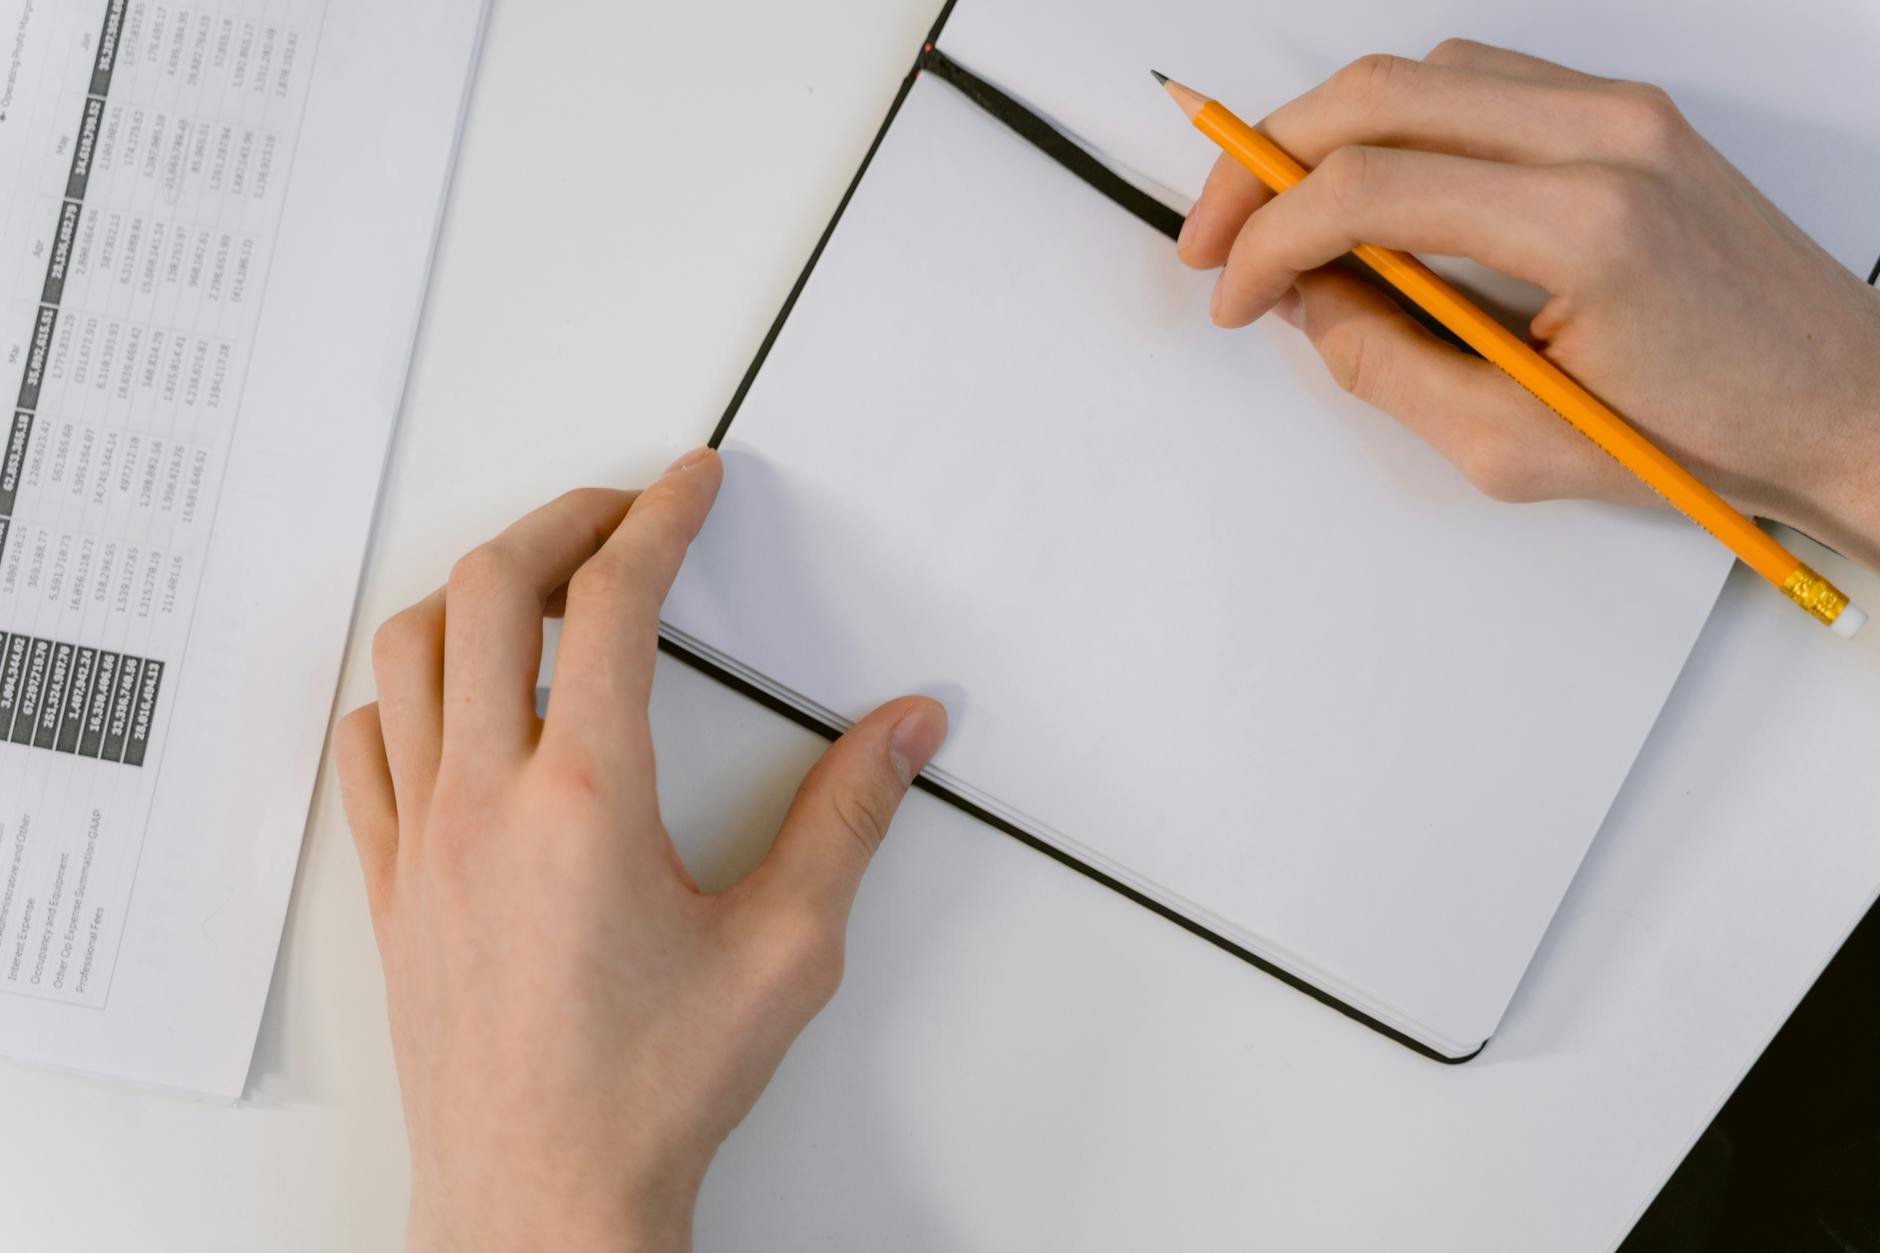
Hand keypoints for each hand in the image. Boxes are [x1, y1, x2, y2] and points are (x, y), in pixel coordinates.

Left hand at [334, 450, 947, 1251]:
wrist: (546, 1203)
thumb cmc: (648, 1093)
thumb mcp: (787, 949)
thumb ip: (851, 820)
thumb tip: (901, 733)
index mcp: (587, 800)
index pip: (611, 603)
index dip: (658, 517)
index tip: (687, 485)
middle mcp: (487, 802)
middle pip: (488, 591)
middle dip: (561, 522)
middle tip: (620, 513)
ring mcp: (425, 841)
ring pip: (408, 653)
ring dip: (470, 592)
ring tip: (534, 586)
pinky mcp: (395, 887)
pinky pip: (366, 745)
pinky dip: (404, 688)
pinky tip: (448, 701)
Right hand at [1179, 38, 1879, 569]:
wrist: (1836, 402)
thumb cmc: (1703, 438)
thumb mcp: (1517, 447)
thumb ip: (1389, 369)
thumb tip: (1305, 304)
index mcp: (1584, 225)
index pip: (1369, 186)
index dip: (1267, 237)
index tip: (1231, 293)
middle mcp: (1606, 137)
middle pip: (1377, 94)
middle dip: (1264, 161)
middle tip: (1213, 234)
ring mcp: (1623, 111)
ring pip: (1422, 72)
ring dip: (1327, 133)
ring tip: (1280, 215)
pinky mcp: (1628, 113)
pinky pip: (1480, 82)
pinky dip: (1398, 122)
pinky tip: (1370, 189)